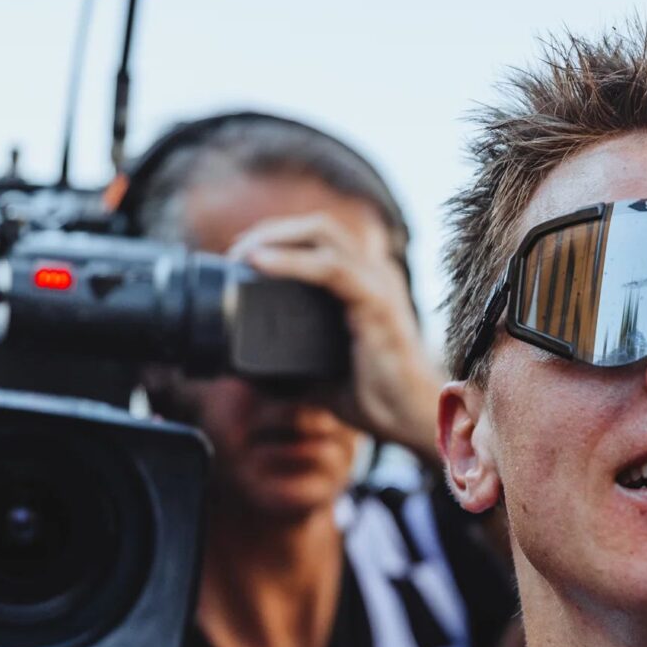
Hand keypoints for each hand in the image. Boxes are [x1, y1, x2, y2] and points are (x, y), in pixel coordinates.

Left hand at [229, 214, 442, 459]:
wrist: (411, 420)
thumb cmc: (377, 397)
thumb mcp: (321, 378)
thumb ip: (290, 370)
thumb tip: (248, 375)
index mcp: (366, 282)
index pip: (320, 239)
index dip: (279, 238)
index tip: (240, 258)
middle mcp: (375, 273)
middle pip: (318, 227)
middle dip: (271, 231)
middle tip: (234, 253)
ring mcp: (378, 284)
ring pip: (323, 234)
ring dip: (275, 238)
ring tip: (242, 254)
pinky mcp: (376, 303)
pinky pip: (331, 269)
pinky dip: (291, 262)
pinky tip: (260, 263)